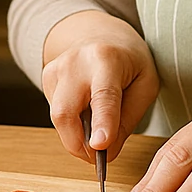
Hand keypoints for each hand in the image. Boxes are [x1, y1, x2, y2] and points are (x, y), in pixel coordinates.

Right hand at [41, 10, 158, 161]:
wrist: (102, 34)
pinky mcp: (46, 77)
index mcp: (107, 59)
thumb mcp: (145, 86)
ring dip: (76, 136)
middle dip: (79, 145)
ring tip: (97, 130)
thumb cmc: (129, 61)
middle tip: (98, 158)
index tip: (100, 147)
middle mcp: (76, 62)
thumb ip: (127, 120)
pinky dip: (71, 124)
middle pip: (66, 113)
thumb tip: (105, 152)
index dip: (102, 124)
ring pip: (58, 118)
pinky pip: (56, 114)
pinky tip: (86, 112)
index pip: (103, 97)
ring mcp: (56, 68)